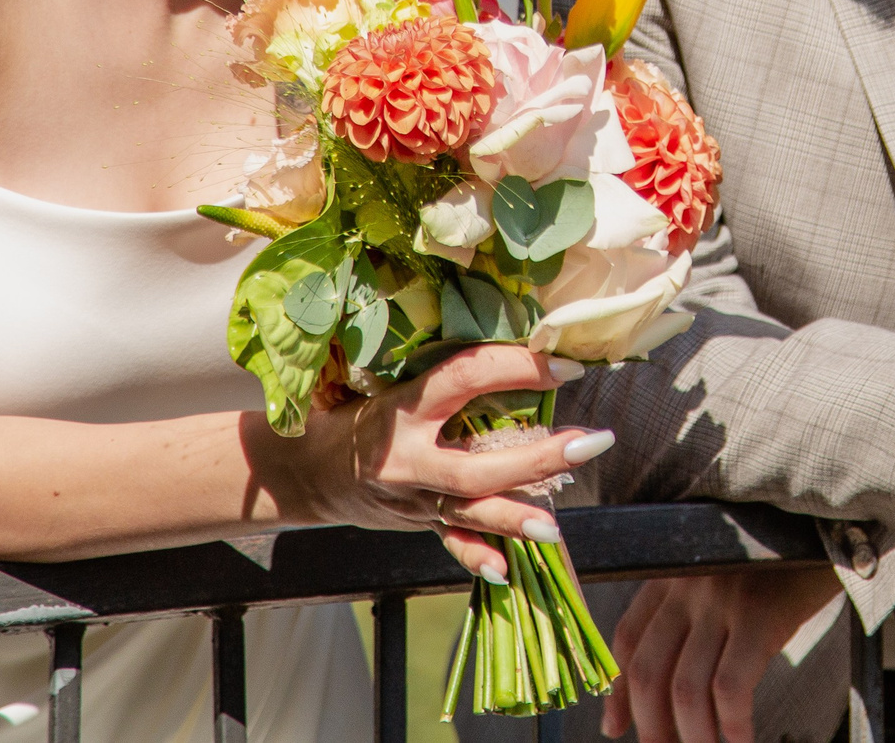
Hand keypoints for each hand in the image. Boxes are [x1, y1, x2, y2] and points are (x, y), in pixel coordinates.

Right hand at [252, 344, 614, 582]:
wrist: (303, 469)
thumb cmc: (348, 408)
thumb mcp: (380, 379)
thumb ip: (432, 368)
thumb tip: (501, 323)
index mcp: (400, 409)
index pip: (464, 380)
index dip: (515, 368)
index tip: (564, 364)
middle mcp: (407, 459)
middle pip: (475, 465)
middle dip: (538, 457)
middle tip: (592, 441)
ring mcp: (412, 499)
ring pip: (468, 510)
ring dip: (515, 517)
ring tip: (555, 526)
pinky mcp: (415, 522)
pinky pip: (448, 541)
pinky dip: (475, 556)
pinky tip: (504, 570)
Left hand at [603, 566, 843, 742]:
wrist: (831, 527)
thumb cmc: (780, 564)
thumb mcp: (723, 581)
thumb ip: (689, 621)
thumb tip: (663, 697)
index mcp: (672, 574)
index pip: (628, 640)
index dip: (618, 692)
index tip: (617, 728)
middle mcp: (687, 584)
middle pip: (650, 670)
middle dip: (652, 726)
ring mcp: (721, 598)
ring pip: (686, 688)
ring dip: (694, 737)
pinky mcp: (759, 614)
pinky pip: (730, 687)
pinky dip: (732, 726)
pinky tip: (742, 742)